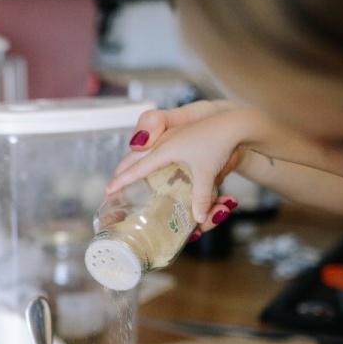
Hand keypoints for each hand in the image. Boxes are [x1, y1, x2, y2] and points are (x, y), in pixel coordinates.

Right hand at [108, 105, 251, 236]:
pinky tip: (145, 159)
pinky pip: (155, 148)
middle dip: (122, 170)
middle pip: (134, 157)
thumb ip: (200, 196)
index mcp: (165, 150)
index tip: (109, 190)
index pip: (138, 168)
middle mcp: (163, 143)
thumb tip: (199, 220)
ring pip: (143, 151)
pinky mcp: (178, 137)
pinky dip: (146, 156)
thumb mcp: (208, 173)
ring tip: (123, 176)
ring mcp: (169, 138)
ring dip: (132, 162)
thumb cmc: (218, 143)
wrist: (233, 124)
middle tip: (112, 186)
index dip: (122, 180)